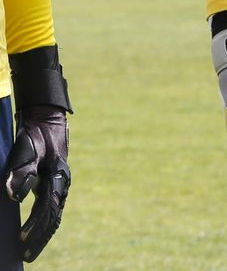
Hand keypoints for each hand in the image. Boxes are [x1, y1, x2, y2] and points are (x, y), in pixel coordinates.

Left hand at [5, 107, 68, 260]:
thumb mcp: (25, 151)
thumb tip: (14, 197)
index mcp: (58, 177)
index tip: (21, 240)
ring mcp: (60, 184)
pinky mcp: (54, 184)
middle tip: (27, 257)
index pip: (47, 208)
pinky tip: (37, 231)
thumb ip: (20, 173)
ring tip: (30, 249)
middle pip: (54, 217)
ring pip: (54, 215)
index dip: (34, 226)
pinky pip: (52, 209)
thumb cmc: (35, 135)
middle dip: (40, 238)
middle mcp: (62, 183)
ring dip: (43, 233)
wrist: (47, 120)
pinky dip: (45, 223)